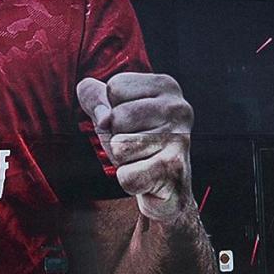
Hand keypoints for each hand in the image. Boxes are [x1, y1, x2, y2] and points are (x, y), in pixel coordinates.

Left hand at [76, 71, 195, 223]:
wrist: (170, 188)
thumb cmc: (137, 141)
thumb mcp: (112, 112)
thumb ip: (94, 97)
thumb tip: (97, 107)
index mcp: (166, 85)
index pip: (115, 88)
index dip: (112, 110)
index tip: (132, 123)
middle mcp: (178, 107)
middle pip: (116, 117)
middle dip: (115, 137)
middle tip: (136, 146)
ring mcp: (180, 137)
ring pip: (119, 146)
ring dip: (122, 159)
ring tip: (142, 159)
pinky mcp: (174, 167)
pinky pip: (126, 176)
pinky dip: (129, 181)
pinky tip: (147, 178)